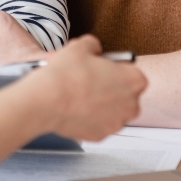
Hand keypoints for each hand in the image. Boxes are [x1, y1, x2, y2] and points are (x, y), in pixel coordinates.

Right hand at [27, 35, 147, 140]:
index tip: (102, 66)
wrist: (46, 100)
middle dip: (110, 87)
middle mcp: (131, 105)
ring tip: (79, 93)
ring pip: (111, 110)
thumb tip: (93, 49)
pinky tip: (74, 107)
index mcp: (133, 80)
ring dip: (100, 103)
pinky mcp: (100, 135)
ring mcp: (116, 123)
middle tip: (89, 79)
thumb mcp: (80, 46)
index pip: (132, 71)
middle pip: (124, 93)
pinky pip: (98, 123)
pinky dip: (88, 117)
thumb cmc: (66, 75)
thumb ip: (94, 45)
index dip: (115, 67)